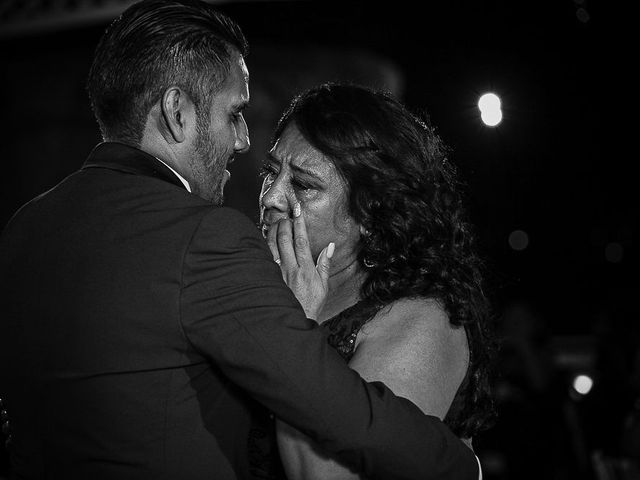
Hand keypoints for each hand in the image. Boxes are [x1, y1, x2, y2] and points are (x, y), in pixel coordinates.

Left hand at [266, 202, 333, 319]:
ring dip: (273, 231)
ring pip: (271, 246)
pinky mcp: (269, 277)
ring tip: (277, 223)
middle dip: (285, 224)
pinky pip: (264, 256)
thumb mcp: (323, 285)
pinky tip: (265, 238)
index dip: (299, 224)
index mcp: (305, 270)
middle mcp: (290, 269)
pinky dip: (264, 244)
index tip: (298, 212)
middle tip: (287, 216)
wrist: (295, 320)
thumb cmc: (311, 304)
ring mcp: (277, 273)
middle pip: (284, 240)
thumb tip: (330, 246)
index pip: (301, 241)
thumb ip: (325, 264)